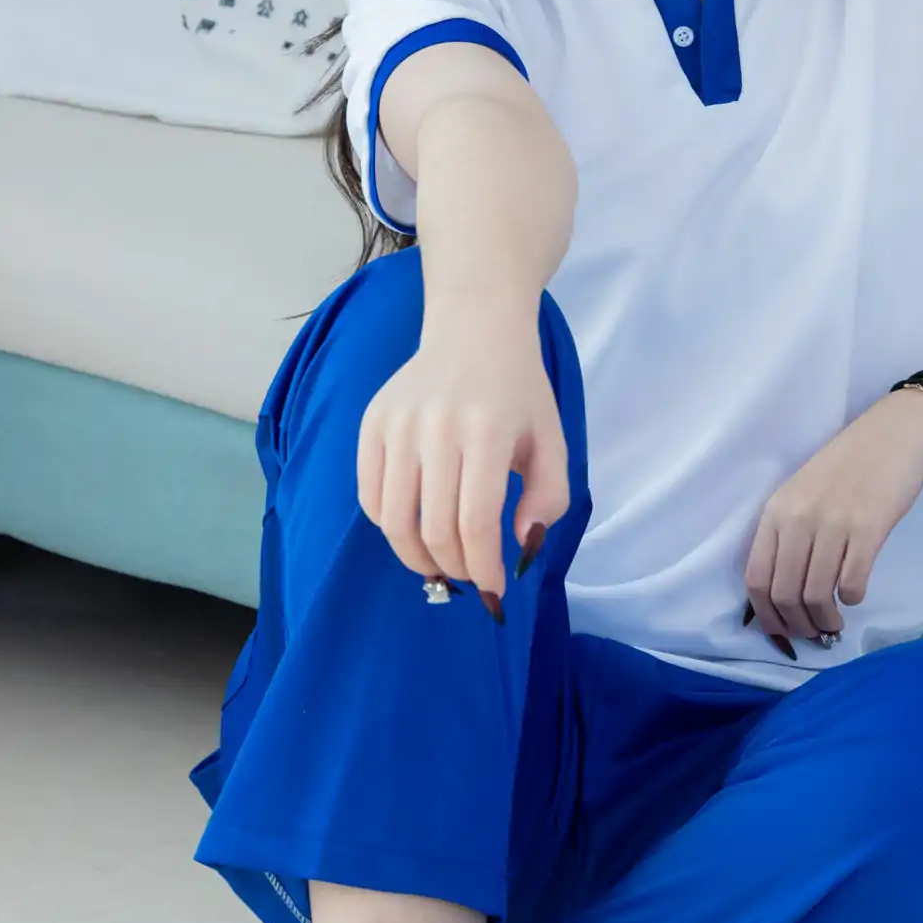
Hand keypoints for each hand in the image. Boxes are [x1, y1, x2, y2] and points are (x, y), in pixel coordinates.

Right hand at [356, 306, 569, 613]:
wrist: (475, 332)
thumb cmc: (519, 393)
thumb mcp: (552, 442)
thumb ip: (549, 498)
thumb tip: (520, 546)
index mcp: (488, 430)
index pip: (475, 521)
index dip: (483, 567)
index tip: (494, 589)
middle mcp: (437, 426)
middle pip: (434, 526)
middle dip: (455, 567)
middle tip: (471, 577)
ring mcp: (398, 423)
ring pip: (394, 518)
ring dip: (417, 557)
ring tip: (440, 566)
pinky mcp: (372, 423)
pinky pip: (370, 495)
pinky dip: (389, 526)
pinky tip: (415, 529)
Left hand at [744, 390, 922, 651]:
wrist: (893, 433)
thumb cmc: (847, 465)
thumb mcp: (802, 494)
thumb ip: (789, 535)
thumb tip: (784, 593)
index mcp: (775, 512)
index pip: (756, 579)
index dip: (767, 617)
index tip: (782, 632)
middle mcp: (798, 519)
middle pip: (785, 595)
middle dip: (799, 626)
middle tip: (815, 633)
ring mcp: (833, 523)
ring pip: (817, 595)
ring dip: (826, 620)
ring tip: (836, 623)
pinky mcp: (869, 529)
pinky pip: (852, 583)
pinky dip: (852, 598)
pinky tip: (855, 594)